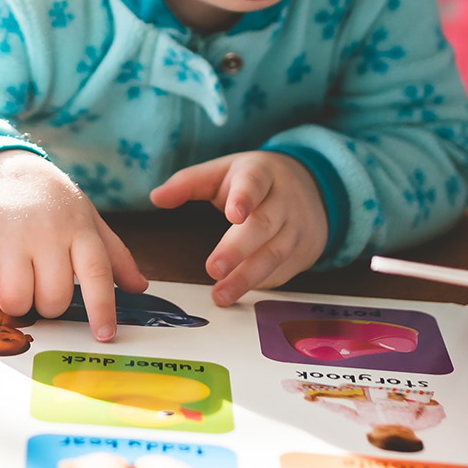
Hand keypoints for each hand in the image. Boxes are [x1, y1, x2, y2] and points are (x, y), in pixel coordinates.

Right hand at [0, 150, 146, 341]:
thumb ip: (113, 255)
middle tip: (40, 290)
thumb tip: (139, 287)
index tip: (104, 335)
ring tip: (14, 287)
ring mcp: (9, 233)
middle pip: (52, 297)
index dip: (102, 308)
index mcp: (79, 229)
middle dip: (47, 306)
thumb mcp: (87, 219)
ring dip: (15, 305)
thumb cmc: (50, 202)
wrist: (4, 167)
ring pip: (16, 298)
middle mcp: (46, 231)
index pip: (96, 273)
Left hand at [149, 150, 327, 304]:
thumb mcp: (224, 172)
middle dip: (239, 249)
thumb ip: (188, 183)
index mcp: (260, 174)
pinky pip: (283, 271)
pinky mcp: (303, 251)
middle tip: (213, 269)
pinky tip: (240, 294)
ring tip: (221, 295)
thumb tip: (155, 197)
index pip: (254, 183)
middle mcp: (283, 200)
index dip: (245, 198)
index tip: (234, 214)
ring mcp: (297, 226)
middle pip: (263, 225)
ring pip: (275, 253)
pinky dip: (262, 284)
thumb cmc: (255, 182)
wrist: (312, 188)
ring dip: (247, 277)